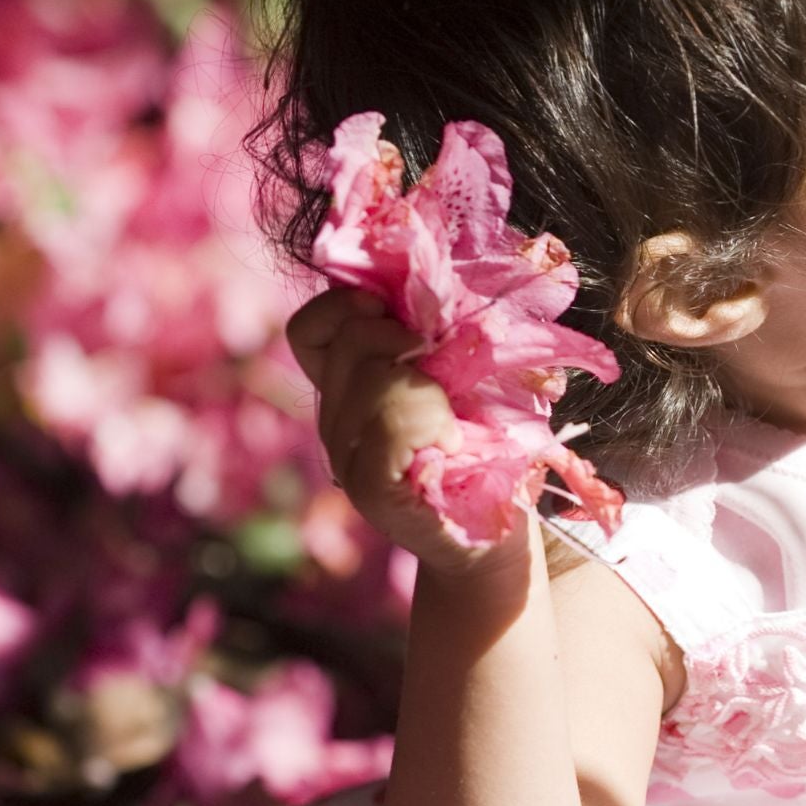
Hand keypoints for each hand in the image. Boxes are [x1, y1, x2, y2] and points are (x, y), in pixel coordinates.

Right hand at [284, 287, 527, 574]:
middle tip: (439, 367)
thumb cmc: (488, 445)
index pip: (309, 330)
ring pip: (370, 380)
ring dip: (424, 384)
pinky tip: (450, 443)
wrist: (495, 530)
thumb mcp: (464, 372)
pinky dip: (427, 421)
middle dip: (399, 336)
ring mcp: (345, 456)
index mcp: (349, 386)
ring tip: (451, 417)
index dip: (342, 305)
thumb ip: (438, 329)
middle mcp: (335, 419)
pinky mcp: (368, 488)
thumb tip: (437, 275)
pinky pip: (387, 426)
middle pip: (345, 343)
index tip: (396, 310)